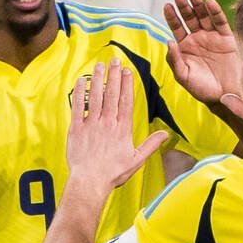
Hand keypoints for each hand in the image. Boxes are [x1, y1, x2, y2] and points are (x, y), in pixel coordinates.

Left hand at [67, 57, 167, 192]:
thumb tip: (166, 134)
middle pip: (112, 94)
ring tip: (100, 65)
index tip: (127, 71)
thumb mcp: (136, 160)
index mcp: (122, 129)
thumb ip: (151, 145)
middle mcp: (107, 123)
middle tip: (115, 60)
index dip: (127, 84)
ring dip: (98, 79)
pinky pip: (77, 106)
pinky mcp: (76, 129)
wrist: (89, 182)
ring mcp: (91, 125)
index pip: (126, 101)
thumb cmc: (112, 173)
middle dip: (113, 76)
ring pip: (96, 97)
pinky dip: (79, 92)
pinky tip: (81, 80)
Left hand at [164, 0, 242, 117]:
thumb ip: (174, 59)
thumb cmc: (201, 88)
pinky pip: (220, 22)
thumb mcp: (183, 76)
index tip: (166, 5)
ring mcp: (212, 37)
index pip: (176, 27)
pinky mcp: (226, 38)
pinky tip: (209, 2)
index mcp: (185, 47)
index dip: (171, 16)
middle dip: (183, 6)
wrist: (224, 95)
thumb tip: (168, 41)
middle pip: (189, 18)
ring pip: (203, 16)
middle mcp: (198, 39)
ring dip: (198, 4)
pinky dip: (215, 11)